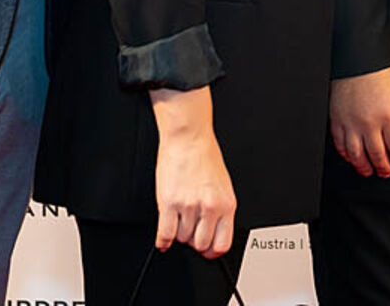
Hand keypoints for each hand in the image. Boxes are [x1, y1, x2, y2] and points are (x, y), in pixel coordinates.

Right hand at [151, 89, 236, 258]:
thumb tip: (213, 231)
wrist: (188, 137)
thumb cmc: (205, 156)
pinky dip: (163, 240)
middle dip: (194, 241)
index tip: (207, 250)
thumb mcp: (223, 185)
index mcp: (226, 204)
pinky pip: (165, 233)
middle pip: (200, 244)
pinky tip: (163, 238)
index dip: (212, 250)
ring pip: (182, 239)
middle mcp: (209, 207)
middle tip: (190, 232)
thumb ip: (219, 209)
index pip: (222, 243)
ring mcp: (189, 206)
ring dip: (179, 234)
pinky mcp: (169, 203)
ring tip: (179, 221)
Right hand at [328, 65, 389, 177]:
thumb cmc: (380, 71)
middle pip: (377, 154)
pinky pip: (340, 143)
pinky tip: (351, 157)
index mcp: (389, 116)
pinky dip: (346, 154)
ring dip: (363, 166)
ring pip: (356, 154)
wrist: (357, 56)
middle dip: (383, 167)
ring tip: (368, 170)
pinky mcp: (336, 119)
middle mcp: (369, 122)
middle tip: (385, 172)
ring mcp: (351, 122)